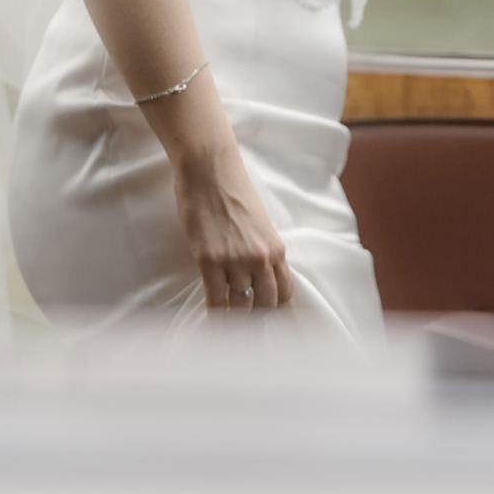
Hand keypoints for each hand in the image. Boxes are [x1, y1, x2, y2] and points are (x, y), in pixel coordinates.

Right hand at [173, 139, 294, 311]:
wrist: (210, 168)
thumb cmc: (233, 190)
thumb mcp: (259, 223)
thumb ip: (262, 249)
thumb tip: (256, 275)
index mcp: (277, 248)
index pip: (284, 293)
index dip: (273, 308)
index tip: (263, 315)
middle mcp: (260, 258)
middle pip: (265, 305)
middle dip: (255, 317)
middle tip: (244, 325)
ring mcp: (235, 261)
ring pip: (239, 306)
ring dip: (232, 314)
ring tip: (225, 321)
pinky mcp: (209, 260)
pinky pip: (216, 301)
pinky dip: (214, 312)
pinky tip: (211, 315)